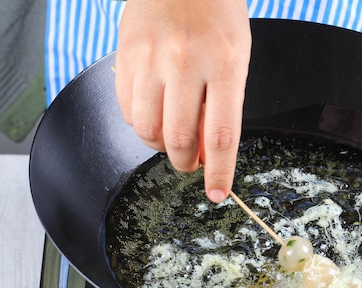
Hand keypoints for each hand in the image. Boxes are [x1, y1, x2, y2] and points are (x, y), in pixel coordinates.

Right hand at [115, 0, 250, 202]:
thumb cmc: (216, 18)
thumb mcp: (235, 59)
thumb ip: (223, 105)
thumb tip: (209, 151)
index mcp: (226, 64)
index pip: (222, 134)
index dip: (219, 172)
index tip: (217, 194)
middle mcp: (187, 62)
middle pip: (180, 139)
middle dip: (186, 163)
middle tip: (191, 162)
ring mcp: (152, 58)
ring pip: (148, 130)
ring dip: (160, 146)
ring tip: (171, 136)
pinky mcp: (126, 56)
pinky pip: (127, 110)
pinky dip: (140, 124)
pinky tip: (153, 112)